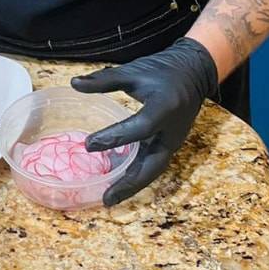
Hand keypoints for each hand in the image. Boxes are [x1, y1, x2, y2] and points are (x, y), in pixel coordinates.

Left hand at [71, 38, 217, 206]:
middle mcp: (172, 131)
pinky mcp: (169, 144)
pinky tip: (116, 180)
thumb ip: (105, 80)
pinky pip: (152, 162)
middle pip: (153, 165)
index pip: (140, 128)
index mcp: (165, 108)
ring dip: (132, 184)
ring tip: (109, 198)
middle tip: (106, 199)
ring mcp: (173, 140)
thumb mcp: (134, 71)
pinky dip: (136, 173)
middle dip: (130, 183)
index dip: (114, 138)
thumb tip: (74, 84)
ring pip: (153, 169)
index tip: (89, 144)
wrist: (194, 72)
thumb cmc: (163, 70)